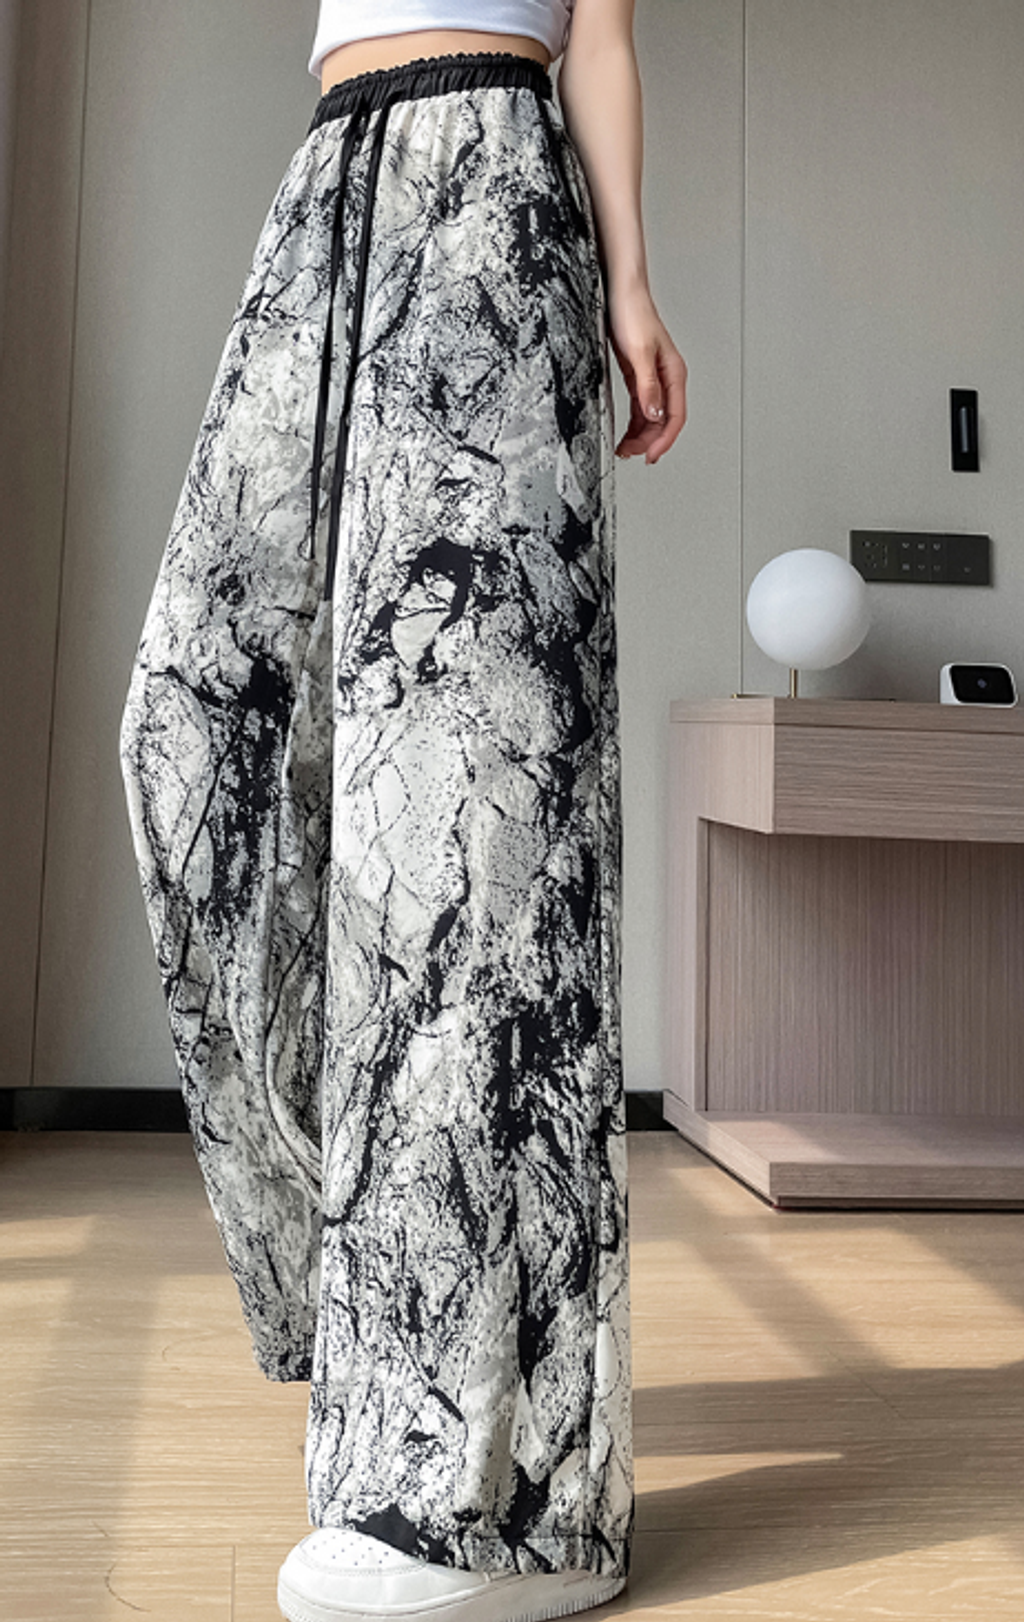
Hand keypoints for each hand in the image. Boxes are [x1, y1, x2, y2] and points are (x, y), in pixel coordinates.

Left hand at [607, 286, 687, 463]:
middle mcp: (666, 378)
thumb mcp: (639, 353)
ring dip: (641, 435)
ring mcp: (652, 378)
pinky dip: (634, 422)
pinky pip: (640, 407)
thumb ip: (647, 386)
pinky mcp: (638, 375)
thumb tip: (654, 414)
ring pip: (652, 416)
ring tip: (626, 449)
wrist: (620, 292)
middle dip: (650, 441)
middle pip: (664, 421)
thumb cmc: (633, 313)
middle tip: (632, 455)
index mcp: (674, 373)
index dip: (664, 440)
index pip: (675, 416)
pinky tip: (626, 432)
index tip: (651, 455)